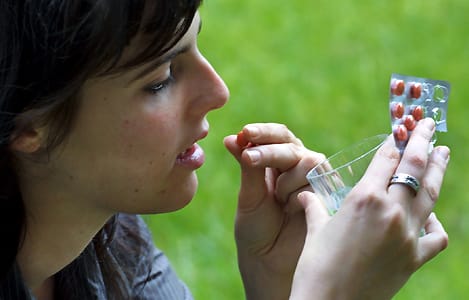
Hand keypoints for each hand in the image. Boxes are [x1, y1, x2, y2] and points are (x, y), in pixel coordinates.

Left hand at [224, 123, 324, 299]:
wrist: (271, 263)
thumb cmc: (256, 231)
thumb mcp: (249, 196)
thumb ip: (247, 167)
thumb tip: (230, 138)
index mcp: (276, 162)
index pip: (277, 136)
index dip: (263, 132)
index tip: (245, 132)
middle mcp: (298, 167)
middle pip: (290, 145)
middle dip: (268, 151)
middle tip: (250, 159)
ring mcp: (314, 179)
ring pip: (306, 160)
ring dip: (285, 182)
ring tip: (280, 203)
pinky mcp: (328, 193)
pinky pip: (316, 179)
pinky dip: (298, 193)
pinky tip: (291, 209)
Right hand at [290, 118, 449, 299]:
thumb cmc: (315, 265)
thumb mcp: (316, 229)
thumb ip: (314, 206)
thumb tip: (304, 195)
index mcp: (363, 199)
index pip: (386, 158)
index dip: (395, 139)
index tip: (402, 127)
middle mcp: (390, 211)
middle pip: (413, 167)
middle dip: (423, 141)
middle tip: (429, 125)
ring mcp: (407, 235)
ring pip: (430, 194)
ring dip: (438, 169)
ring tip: (443, 152)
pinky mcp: (414, 259)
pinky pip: (435, 236)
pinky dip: (435, 224)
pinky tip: (431, 217)